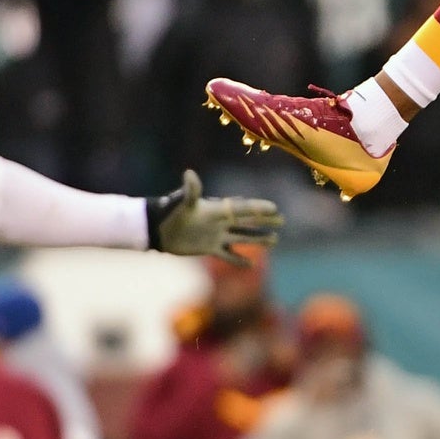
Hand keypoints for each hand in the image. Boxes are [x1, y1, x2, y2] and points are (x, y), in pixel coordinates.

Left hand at [150, 170, 282, 261]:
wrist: (157, 228)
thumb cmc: (169, 211)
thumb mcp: (182, 202)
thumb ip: (190, 190)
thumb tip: (189, 174)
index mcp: (216, 210)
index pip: (242, 209)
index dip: (258, 209)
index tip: (274, 208)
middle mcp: (219, 222)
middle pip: (247, 222)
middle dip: (264, 221)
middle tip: (281, 220)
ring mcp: (216, 235)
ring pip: (242, 237)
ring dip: (258, 239)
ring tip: (274, 240)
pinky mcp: (209, 248)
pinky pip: (228, 255)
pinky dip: (238, 259)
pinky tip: (251, 264)